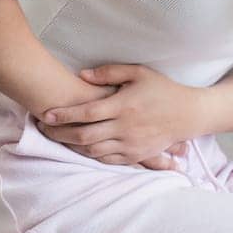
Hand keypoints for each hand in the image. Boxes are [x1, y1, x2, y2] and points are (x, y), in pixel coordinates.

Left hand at [37, 63, 201, 170]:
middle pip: (84, 135)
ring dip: (72, 146)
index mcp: (124, 106)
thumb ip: (110, 72)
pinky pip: (107, 159)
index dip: (64, 114)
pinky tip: (80, 148)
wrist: (189, 114)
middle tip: (43, 129)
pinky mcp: (135, 155)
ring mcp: (130, 144)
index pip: (87, 112)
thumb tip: (82, 75)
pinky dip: (91, 155)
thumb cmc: (162, 90)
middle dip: (60, 134)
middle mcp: (125, 127)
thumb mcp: (139, 73)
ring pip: (93, 150)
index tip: (46, 114)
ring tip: (57, 138)